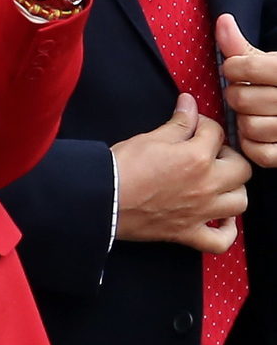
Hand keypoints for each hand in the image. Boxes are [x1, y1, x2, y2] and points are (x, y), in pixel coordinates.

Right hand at [113, 92, 249, 253]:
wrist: (102, 199)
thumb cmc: (122, 169)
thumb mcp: (151, 137)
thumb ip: (179, 122)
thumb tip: (189, 104)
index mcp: (197, 158)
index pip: (216, 133)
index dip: (204, 125)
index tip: (194, 125)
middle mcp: (205, 186)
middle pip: (241, 168)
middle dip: (229, 156)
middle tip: (211, 153)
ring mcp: (200, 212)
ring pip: (240, 202)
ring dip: (233, 190)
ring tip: (219, 182)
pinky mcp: (187, 233)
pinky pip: (221, 241)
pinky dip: (226, 231)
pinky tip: (220, 219)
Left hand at [217, 13, 276, 167]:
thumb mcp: (272, 62)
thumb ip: (244, 47)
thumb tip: (222, 20)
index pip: (246, 67)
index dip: (232, 68)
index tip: (234, 69)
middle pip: (243, 99)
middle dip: (236, 95)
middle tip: (242, 93)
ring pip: (250, 127)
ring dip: (243, 121)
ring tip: (251, 113)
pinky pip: (261, 154)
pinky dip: (252, 145)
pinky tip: (256, 134)